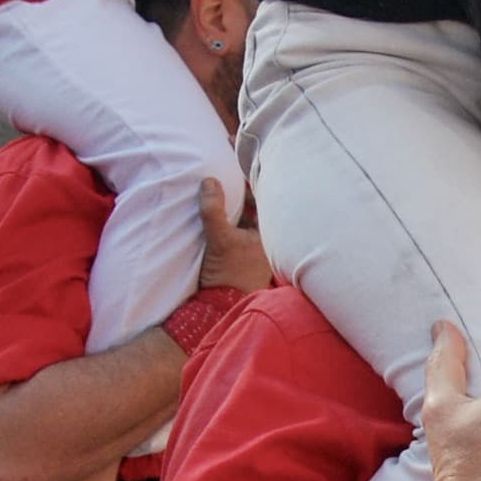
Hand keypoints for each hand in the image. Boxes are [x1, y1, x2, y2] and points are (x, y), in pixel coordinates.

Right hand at [195, 175, 273, 296]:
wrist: (220, 309)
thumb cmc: (227, 275)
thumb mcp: (218, 239)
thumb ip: (213, 209)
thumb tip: (210, 181)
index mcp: (270, 237)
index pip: (267, 202)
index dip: (253, 185)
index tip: (239, 171)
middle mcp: (268, 244)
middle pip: (257, 212)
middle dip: (243, 198)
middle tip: (228, 181)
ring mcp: (257, 253)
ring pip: (247, 223)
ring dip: (235, 212)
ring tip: (220, 196)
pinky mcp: (244, 261)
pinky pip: (239, 234)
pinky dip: (231, 225)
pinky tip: (218, 219)